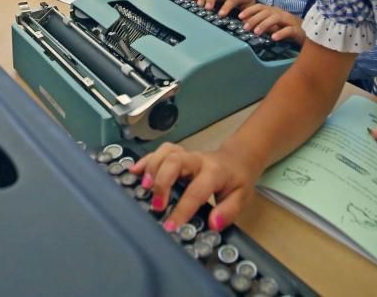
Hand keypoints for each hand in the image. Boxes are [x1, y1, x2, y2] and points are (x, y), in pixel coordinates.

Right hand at [130, 142, 260, 230]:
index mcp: (215, 172)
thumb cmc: (237, 181)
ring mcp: (187, 155)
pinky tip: (134, 171)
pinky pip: (161, 151)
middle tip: (156, 205)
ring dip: (152, 168)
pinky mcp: (178, 154)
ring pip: (166, 153)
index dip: (183, 208)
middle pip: (176, 161)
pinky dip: (146, 160)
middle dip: (162, 182)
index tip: (170, 226)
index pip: (197, 190)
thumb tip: (213, 223)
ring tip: (143, 187)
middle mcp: (198, 160)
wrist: (238, 159)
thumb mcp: (241, 198)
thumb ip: (228, 211)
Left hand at [238, 4, 304, 43]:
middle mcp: (281, 14)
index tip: (240, 16)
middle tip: (245, 27)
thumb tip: (247, 24)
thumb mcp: (273, 26)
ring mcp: (289, 21)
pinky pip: (288, 30)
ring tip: (256, 32)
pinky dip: (280, 33)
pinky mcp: (297, 30)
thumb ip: (262, 24)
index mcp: (274, 11)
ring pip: (276, 18)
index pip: (260, 7)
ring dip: (265, 24)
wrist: (308, 34)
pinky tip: (273, 38)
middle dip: (254, 19)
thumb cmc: (288, 29)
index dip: (250, 10)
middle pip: (266, 12)